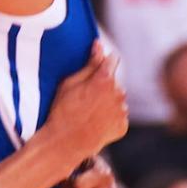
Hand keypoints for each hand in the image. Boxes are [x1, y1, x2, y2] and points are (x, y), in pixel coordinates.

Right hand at [47, 41, 127, 168]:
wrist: (66, 142)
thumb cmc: (63, 109)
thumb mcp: (70, 82)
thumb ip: (89, 63)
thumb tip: (99, 44)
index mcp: (105, 79)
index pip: (112, 60)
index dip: (103, 60)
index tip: (96, 63)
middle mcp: (118, 93)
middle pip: (114, 81)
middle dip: (103, 84)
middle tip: (84, 95)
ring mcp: (122, 111)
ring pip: (117, 99)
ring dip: (107, 100)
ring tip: (88, 110)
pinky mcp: (123, 126)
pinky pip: (118, 115)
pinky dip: (109, 116)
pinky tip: (94, 121)